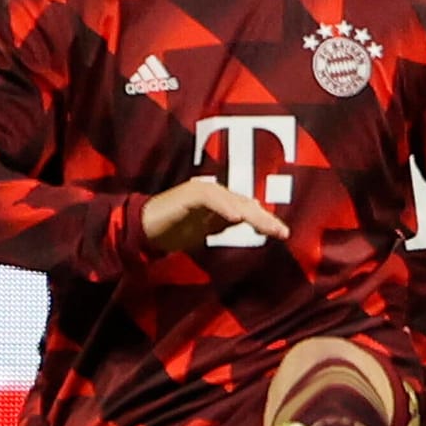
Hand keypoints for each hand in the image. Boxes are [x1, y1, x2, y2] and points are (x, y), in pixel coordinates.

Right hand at [142, 179, 289, 251]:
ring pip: (232, 200)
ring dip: (250, 214)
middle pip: (245, 204)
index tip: (282, 234)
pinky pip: (209, 198)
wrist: (143, 228)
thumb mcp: (206, 229)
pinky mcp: (188, 194)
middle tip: (282, 232)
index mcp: (221, 202)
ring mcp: (202, 192)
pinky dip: (223, 207)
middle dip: (265, 218)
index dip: (266, 221)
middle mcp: (215, 193)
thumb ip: (225, 224)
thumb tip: (249, 223)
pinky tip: (235, 218)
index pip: (249, 210)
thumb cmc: (173, 229)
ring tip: (266, 227)